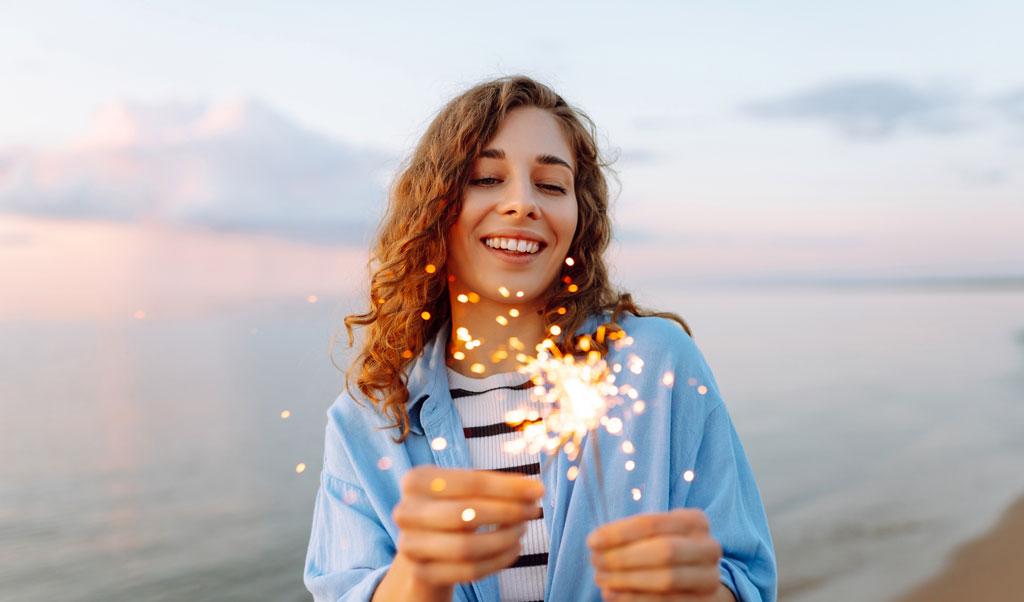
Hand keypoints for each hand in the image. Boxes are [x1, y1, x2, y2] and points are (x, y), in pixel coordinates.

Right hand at [391, 465, 543, 587]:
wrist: (422, 548)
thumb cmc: (450, 510)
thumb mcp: (464, 491)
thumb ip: (495, 486)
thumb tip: (533, 488)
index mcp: (416, 480)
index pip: (469, 482)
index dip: (507, 488)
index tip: (537, 490)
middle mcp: (406, 511)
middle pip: (465, 514)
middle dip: (507, 513)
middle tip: (533, 510)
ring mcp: (409, 545)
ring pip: (466, 547)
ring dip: (503, 539)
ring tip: (522, 530)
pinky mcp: (421, 573)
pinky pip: (467, 571)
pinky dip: (497, 561)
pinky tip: (514, 549)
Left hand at [587, 508, 728, 601]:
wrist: (699, 578)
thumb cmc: (668, 548)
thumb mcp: (656, 534)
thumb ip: (631, 535)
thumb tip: (598, 544)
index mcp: (695, 521)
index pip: (652, 523)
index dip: (619, 533)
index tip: (592, 541)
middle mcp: (708, 547)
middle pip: (663, 551)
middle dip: (624, 558)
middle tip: (596, 562)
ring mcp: (710, 576)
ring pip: (666, 579)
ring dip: (627, 581)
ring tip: (602, 580)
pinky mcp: (706, 601)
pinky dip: (636, 599)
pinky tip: (614, 595)